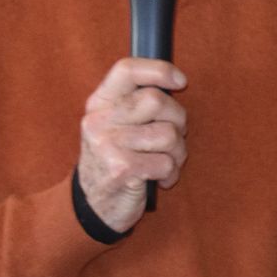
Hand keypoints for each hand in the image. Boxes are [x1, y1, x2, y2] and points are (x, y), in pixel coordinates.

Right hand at [77, 57, 186, 233]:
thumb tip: (177, 82)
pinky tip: (159, 179)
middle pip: (156, 100)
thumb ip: (138, 103)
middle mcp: (98, 120)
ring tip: (165, 161)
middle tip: (173, 137)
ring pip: (168, 134)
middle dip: (178, 119)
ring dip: (177, 152)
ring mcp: (107, 145)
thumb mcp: (117, 125)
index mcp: (99, 103)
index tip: (181, 82)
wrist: (95, 206)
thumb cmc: (117, 158)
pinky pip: (167, 162)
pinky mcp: (121, 169)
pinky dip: (171, 173)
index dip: (160, 70)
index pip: (127, 70)